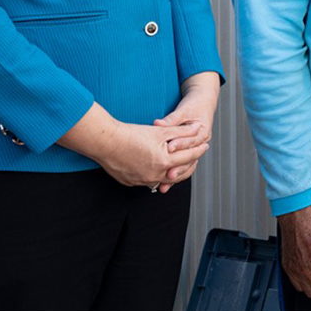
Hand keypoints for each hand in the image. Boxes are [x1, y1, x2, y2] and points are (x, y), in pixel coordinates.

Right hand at [90, 120, 209, 188]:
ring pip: (164, 180)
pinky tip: (159, 171)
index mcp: (164, 162)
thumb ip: (182, 131)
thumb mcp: (161, 130)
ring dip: (173, 172)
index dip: (198, 150)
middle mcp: (154, 175)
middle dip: (189, 165)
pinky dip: (157, 176)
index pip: (188, 157)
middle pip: (179, 173)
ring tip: (180, 165)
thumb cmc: (131, 134)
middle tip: (195, 158)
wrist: (105, 143)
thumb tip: (198, 129)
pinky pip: (149, 181)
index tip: (205, 146)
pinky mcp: (131, 182)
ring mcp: (142, 180)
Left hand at [152, 72, 219, 191]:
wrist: (202, 103)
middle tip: (168, 174)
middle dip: (179, 167)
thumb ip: (171, 120)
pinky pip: (182, 165)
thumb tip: (158, 124)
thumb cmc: (194, 105)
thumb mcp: (183, 110)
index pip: (191, 141)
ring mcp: (195, 149)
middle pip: (190, 158)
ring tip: (165, 184)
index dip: (180, 145)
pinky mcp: (188, 152)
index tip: (168, 148)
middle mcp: (201, 143)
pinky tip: (164, 184)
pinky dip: (174, 173)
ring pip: (186, 165)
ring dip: (176, 175)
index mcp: (203, 132)